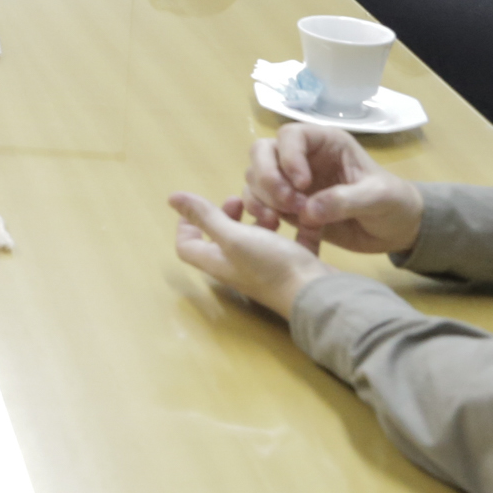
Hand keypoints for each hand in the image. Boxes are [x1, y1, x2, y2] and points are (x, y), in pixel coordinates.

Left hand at [169, 193, 330, 318]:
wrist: (319, 294)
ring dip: (262, 218)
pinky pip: (291, 242)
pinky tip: (302, 213)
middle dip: (228, 215)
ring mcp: (267, 269)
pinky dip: (294, 227)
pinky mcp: (294, 266)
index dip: (187, 223)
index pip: (188, 245)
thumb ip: (205, 217)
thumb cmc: (271, 266)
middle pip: (223, 239)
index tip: (202, 205)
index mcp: (218, 262)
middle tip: (241, 200)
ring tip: (273, 206)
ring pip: (258, 238)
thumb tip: (172, 198)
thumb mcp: (233, 237)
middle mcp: (239, 267)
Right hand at [239, 125, 420, 254]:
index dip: (289, 157)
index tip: (303, 185)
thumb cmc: (393, 203)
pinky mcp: (285, 206)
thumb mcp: (379, 197)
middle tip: (286, 203)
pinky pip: (257, 202)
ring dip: (261, 197)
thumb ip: (345, 200)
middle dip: (266, 177)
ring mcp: (289, 181)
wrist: (395, 231)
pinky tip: (272, 227)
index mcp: (326, 143)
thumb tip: (308, 211)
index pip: (291, 136)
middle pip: (262, 152)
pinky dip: (257, 213)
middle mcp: (302, 158)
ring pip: (255, 177)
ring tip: (280, 220)